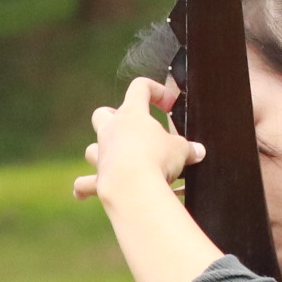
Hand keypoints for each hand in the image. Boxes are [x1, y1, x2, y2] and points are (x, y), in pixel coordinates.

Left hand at [72, 78, 203, 202]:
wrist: (133, 187)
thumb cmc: (157, 160)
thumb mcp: (181, 150)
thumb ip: (188, 148)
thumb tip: (198, 152)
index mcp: (132, 115)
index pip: (139, 88)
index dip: (155, 91)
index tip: (170, 105)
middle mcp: (111, 132)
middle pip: (102, 114)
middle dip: (114, 118)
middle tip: (132, 129)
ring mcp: (101, 155)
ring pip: (92, 148)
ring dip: (102, 153)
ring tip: (118, 162)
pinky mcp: (97, 180)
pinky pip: (84, 183)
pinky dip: (84, 188)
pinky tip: (83, 194)